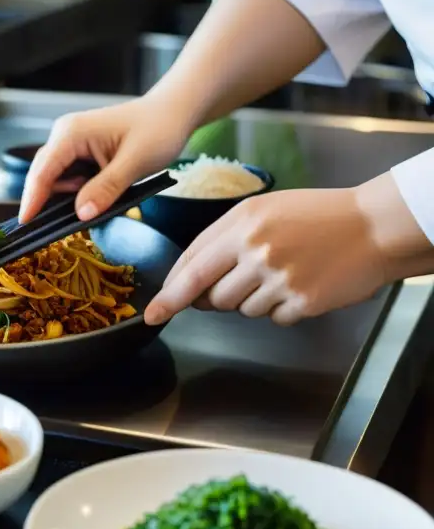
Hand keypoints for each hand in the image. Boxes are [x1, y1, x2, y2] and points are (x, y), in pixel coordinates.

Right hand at [19, 96, 189, 223]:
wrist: (172, 113)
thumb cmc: (158, 130)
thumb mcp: (135, 163)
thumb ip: (106, 188)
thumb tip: (81, 214)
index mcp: (71, 133)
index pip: (42, 172)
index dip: (32, 200)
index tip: (25, 226)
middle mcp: (64, 135)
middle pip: (42, 175)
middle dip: (46, 202)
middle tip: (56, 229)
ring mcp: (70, 142)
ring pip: (55, 179)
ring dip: (67, 197)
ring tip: (98, 200)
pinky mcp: (79, 151)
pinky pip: (69, 177)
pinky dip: (77, 192)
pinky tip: (97, 195)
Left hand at [144, 187, 388, 326]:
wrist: (373, 227)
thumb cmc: (316, 216)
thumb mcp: (262, 210)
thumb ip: (222, 239)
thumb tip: (190, 280)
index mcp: (241, 225)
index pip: (190, 267)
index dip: (169, 294)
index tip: (154, 312)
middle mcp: (256, 251)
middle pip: (210, 296)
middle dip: (212, 299)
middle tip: (235, 284)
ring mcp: (279, 278)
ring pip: (240, 309)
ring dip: (251, 300)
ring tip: (279, 274)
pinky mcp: (302, 301)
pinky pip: (272, 318)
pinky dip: (280, 308)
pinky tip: (298, 284)